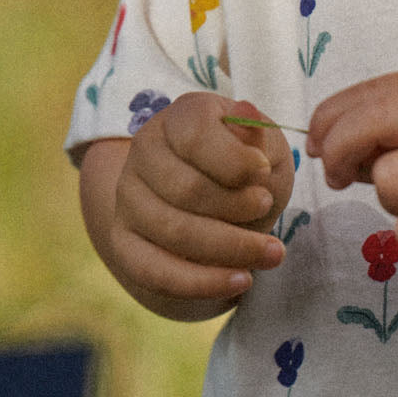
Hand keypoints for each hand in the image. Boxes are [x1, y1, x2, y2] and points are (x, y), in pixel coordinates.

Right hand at [80, 92, 294, 319]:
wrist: (217, 204)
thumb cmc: (246, 167)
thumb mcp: (263, 146)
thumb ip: (256, 137)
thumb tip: (247, 113)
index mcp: (178, 118)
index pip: (196, 138)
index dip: (236, 161)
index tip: (265, 172)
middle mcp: (143, 153)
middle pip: (185, 190)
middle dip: (237, 208)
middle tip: (269, 209)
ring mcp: (128, 198)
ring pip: (173, 233)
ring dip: (230, 248)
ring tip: (272, 252)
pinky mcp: (125, 241)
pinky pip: (155, 272)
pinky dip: (202, 283)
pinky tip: (242, 281)